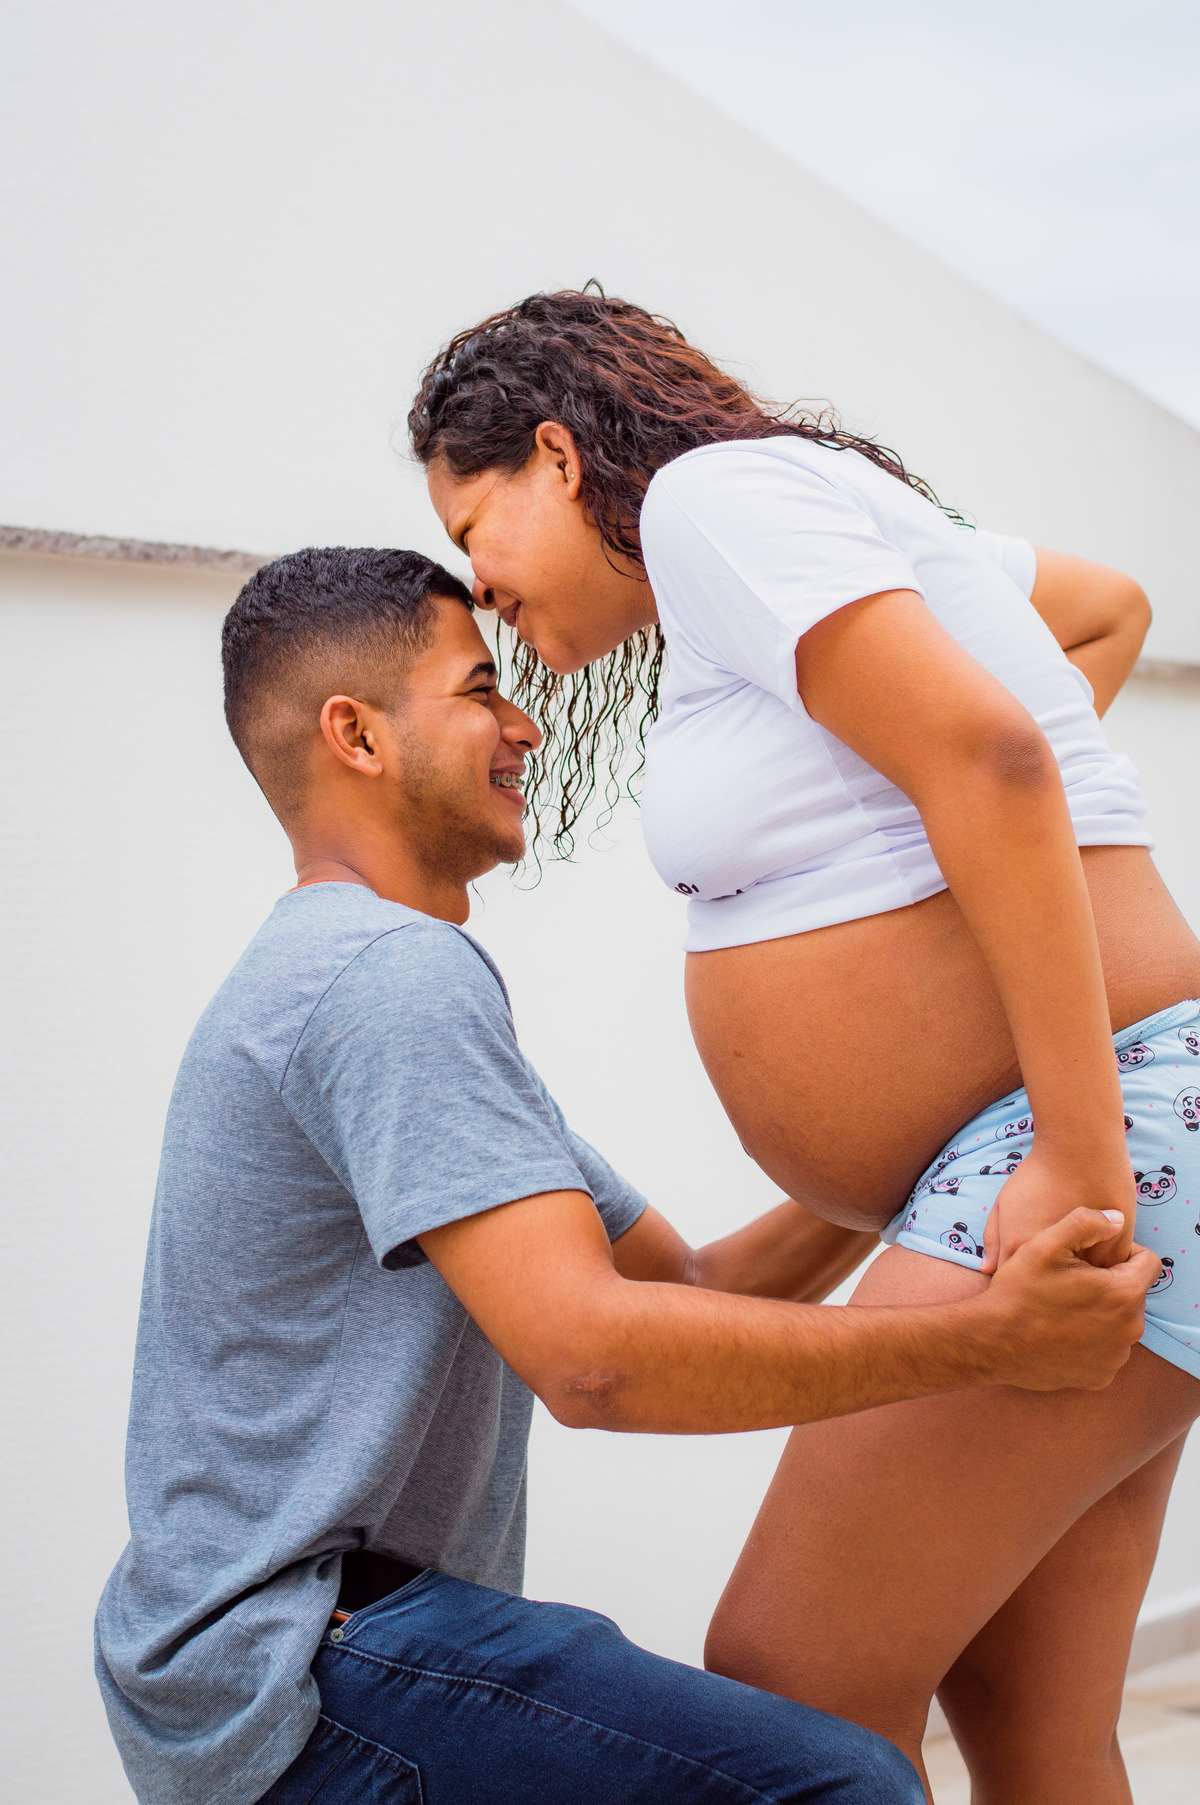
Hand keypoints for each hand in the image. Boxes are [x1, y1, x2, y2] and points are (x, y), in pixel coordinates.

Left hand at [981, 1143, 1136, 1273]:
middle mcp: (1052, 1260)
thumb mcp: (1004, 1202)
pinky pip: (1109, 1274)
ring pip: (1084, 1288)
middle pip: (1051, 1292)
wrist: (1080, 1149)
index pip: (1017, 1287)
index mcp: (1020, 1249)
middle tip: (1055, 1274)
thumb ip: (993, 1239)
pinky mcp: (1116, 1252)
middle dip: (1050, 1288)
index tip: (1028, 1276)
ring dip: (1081, 1285)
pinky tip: (1099, 1256)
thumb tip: (988, 1271)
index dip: (1024, 1283)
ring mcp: (1087, 1259)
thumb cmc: (1038, 1173)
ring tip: (1080, 1267)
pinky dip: (1103, 1270)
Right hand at [981, 1207, 1158, 1390]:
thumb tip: (1118, 1219)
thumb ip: (1086, 1222)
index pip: (1148, 1262)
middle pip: (1133, 1293)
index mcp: (1123, 1294)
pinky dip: (1090, 1341)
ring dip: (1101, 1313)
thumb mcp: (1045, 1244)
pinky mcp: (1100, 1377)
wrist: (991, 1342)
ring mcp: (1115, 1358)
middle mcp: (1129, 1330)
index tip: (1091, 1257)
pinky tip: (1061, 1332)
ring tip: (1064, 1307)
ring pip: (1120, 1322)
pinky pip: (1106, 1350)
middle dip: (1109, 1284)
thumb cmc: (1019, 1291)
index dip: (1121, 1252)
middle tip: (1071, 1281)